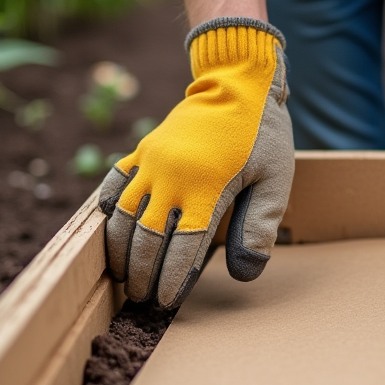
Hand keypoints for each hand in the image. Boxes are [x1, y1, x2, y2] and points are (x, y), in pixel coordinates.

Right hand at [98, 18, 294, 307]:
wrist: (238, 82)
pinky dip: (108, 212)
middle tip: (143, 298)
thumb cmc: (264, 135)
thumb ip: (259, 226)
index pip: (181, 248)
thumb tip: (244, 274)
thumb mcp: (276, 181)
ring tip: (125, 277)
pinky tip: (111, 234)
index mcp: (206, 187)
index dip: (172, 279)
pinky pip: (114, 185)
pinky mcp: (142, 151)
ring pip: (123, 216)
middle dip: (142, 274)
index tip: (167, 302)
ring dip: (120, 251)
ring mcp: (151, 162)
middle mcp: (171, 176)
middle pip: (146, 238)